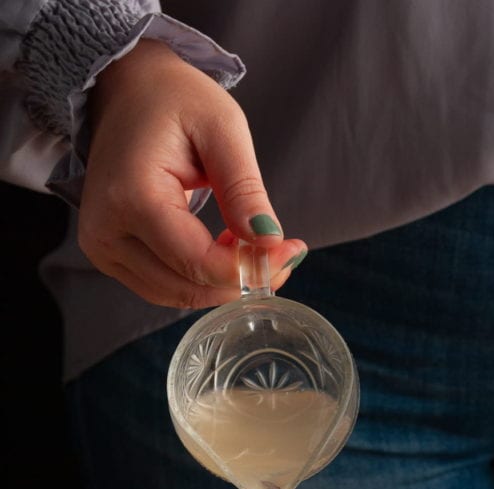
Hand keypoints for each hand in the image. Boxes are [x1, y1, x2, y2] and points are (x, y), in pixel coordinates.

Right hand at [79, 39, 305, 307]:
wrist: (126, 89)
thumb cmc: (174, 100)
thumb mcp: (222, 129)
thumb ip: (244, 189)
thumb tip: (269, 242)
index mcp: (132, 197)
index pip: (198, 263)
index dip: (249, 270)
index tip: (291, 252)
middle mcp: (107, 231)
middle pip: (187, 287)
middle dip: (241, 281)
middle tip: (282, 255)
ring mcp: (102, 248)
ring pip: (176, 295)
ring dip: (222, 283)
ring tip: (250, 247)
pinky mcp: (108, 255)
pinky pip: (163, 287)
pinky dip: (200, 280)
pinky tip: (223, 251)